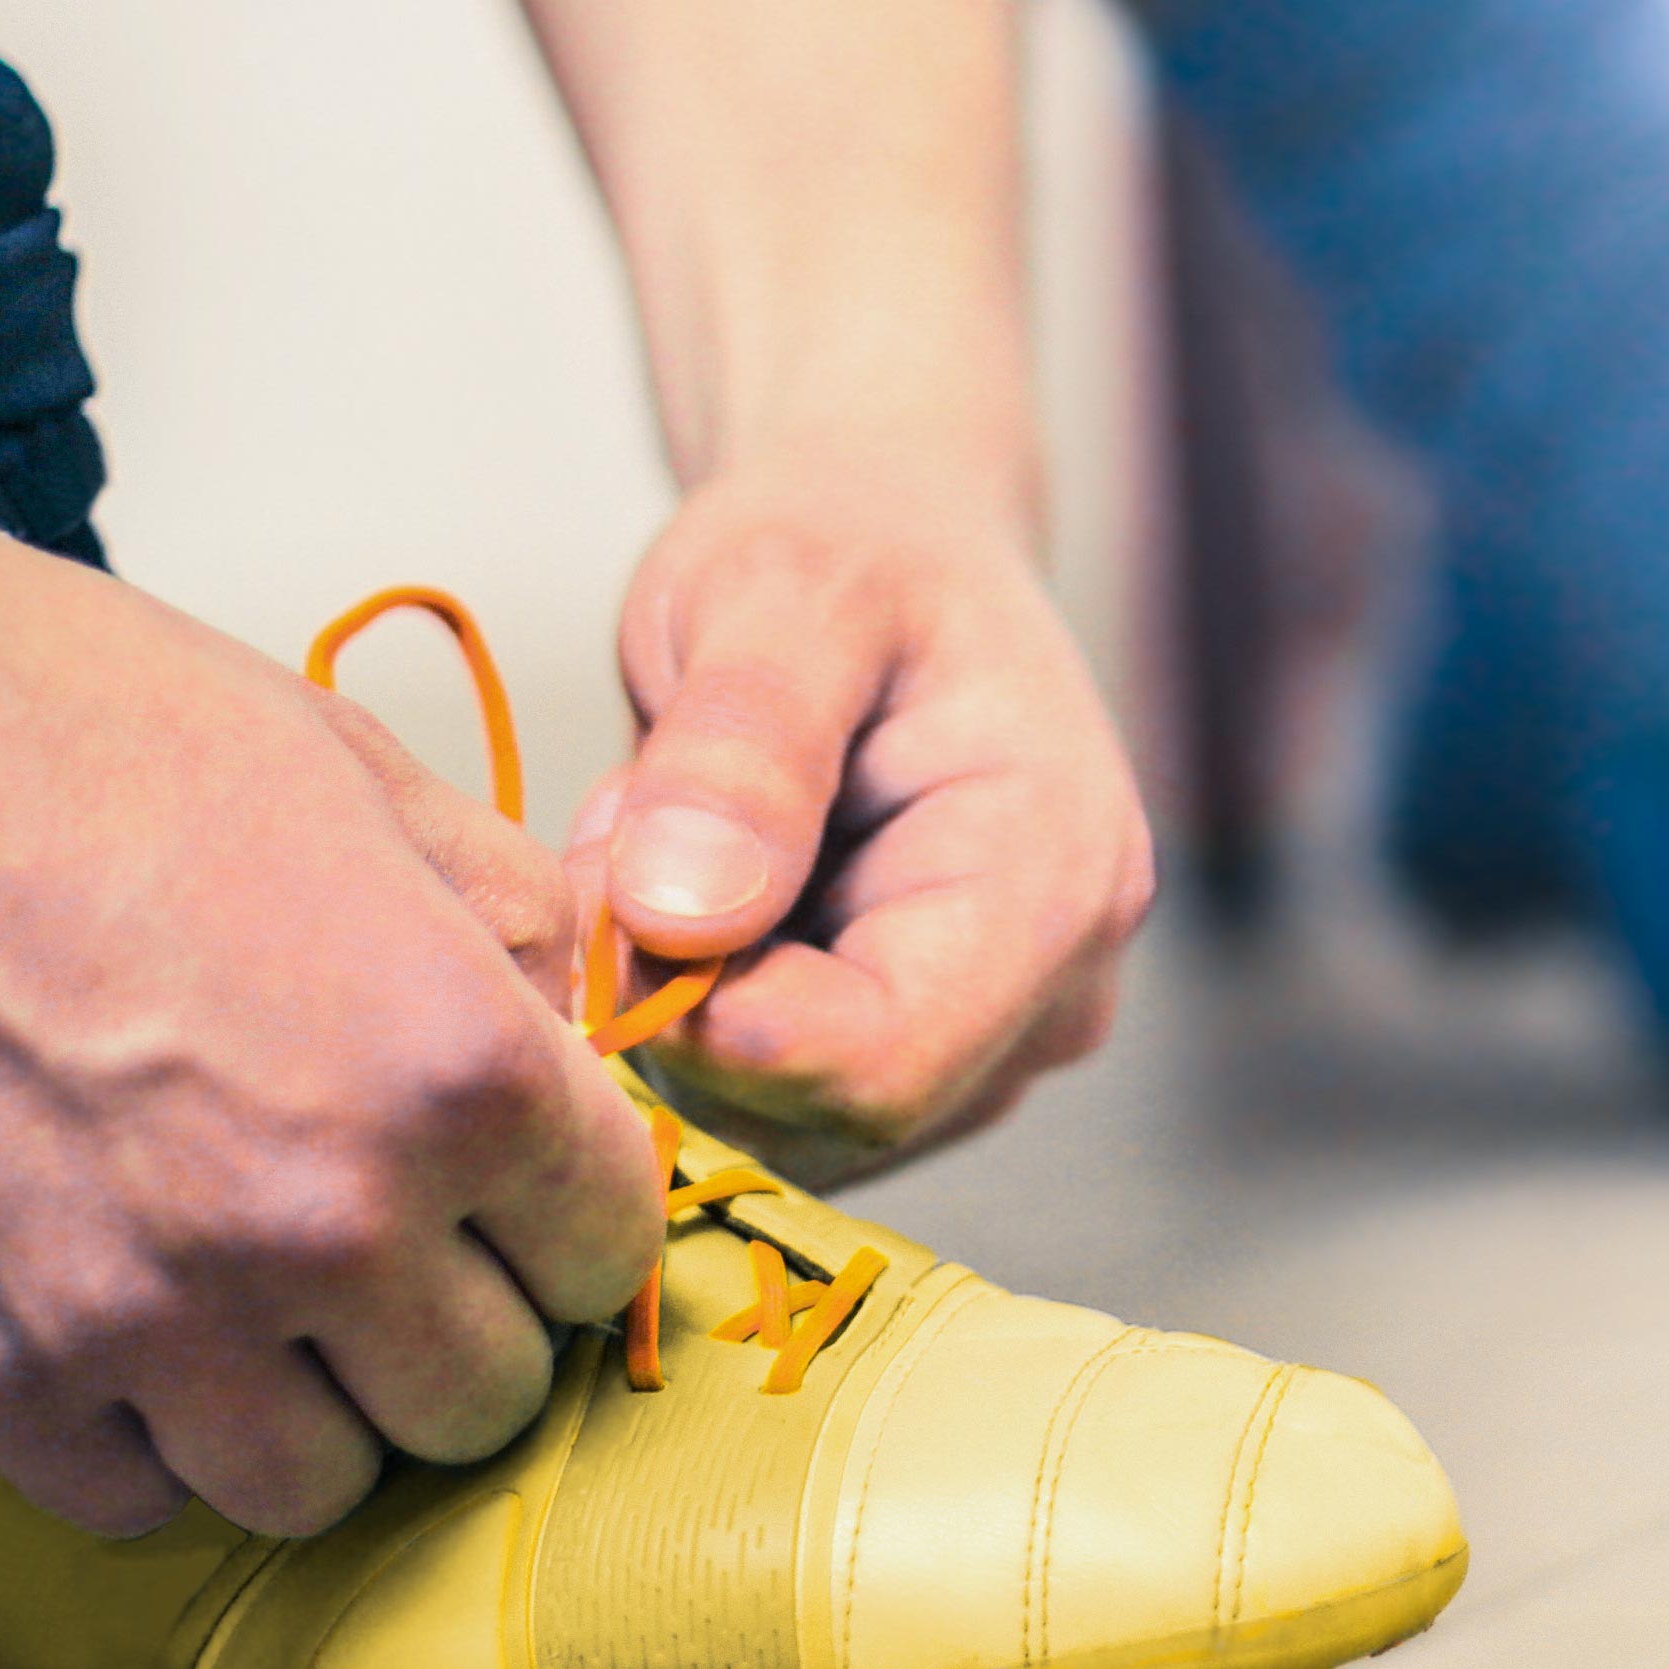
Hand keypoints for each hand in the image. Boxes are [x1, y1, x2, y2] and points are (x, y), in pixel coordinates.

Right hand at [0, 491, 660, 1539]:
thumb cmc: (39, 706)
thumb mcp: (339, 767)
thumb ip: (495, 922)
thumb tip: (576, 1026)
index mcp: (443, 1063)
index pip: (606, 1250)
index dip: (559, 1208)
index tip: (502, 1182)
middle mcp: (317, 1217)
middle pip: (479, 1399)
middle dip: (447, 1322)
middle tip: (372, 1239)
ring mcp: (141, 1312)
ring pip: (315, 1489)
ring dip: (301, 1407)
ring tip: (242, 1292)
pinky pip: (128, 1501)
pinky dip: (139, 1437)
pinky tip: (111, 1318)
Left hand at [583, 454, 1154, 1183]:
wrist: (887, 545)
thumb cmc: (843, 546)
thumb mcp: (775, 594)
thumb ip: (740, 747)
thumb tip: (682, 919)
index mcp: (1057, 883)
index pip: (873, 1066)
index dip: (706, 1022)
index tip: (611, 885)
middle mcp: (1054, 999)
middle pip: (818, 1111)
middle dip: (680, 995)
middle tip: (627, 823)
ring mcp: (993, 1047)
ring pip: (777, 1122)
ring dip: (676, 1000)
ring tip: (669, 832)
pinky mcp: (921, 1064)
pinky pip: (767, 1103)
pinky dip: (693, 1012)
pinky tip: (695, 891)